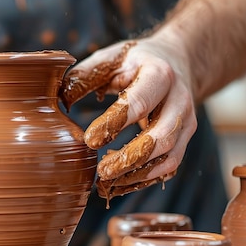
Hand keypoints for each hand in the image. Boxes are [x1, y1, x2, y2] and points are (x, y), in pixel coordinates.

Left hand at [60, 37, 196, 199]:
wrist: (176, 61)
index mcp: (160, 74)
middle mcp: (180, 100)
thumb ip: (84, 76)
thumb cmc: (134, 62)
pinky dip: (145, 179)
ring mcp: (186, 122)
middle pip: (162, 136)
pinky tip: (120, 186)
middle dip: (131, 157)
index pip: (139, 102)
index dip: (114, 123)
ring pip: (169, 157)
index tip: (89, 140)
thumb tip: (59, 100)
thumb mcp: (111, 59)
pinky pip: (169, 166)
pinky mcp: (184, 139)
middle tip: (101, 172)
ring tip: (107, 184)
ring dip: (138, 174)